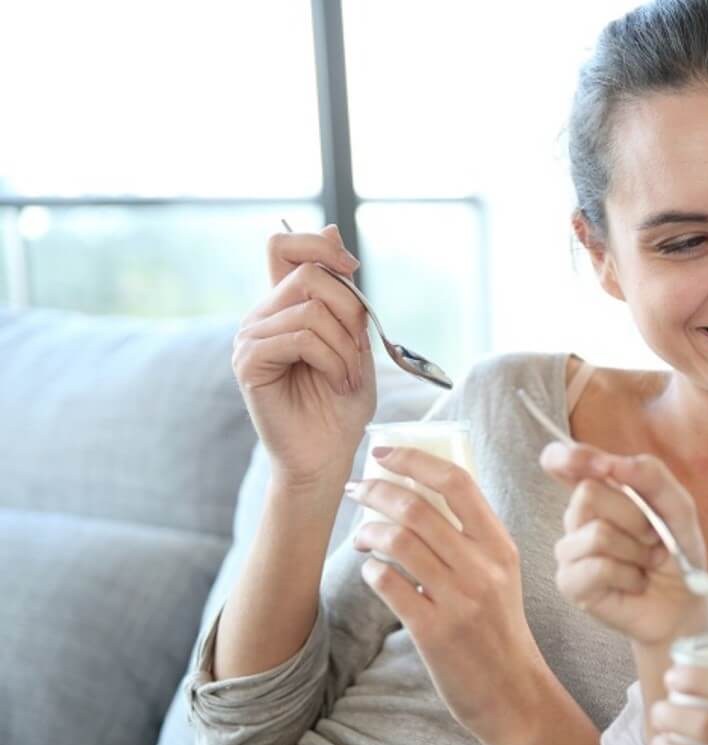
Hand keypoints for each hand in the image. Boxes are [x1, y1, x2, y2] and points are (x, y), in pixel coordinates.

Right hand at [233, 225, 375, 487]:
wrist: (326, 456)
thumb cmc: (341, 403)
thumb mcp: (355, 340)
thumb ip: (345, 293)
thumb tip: (333, 227)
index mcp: (284, 306)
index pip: (283, 245)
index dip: (319, 245)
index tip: (352, 270)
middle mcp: (261, 315)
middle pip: (309, 275)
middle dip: (351, 310)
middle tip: (360, 352)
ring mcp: (250, 338)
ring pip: (312, 310)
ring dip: (347, 347)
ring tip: (349, 377)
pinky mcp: (249, 363)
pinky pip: (301, 338)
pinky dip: (333, 361)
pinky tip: (338, 383)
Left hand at [345, 446, 550, 744]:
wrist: (512, 693)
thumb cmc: (499, 629)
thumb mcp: (502, 575)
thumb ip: (472, 537)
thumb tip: (422, 492)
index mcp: (501, 546)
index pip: (458, 482)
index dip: (415, 459)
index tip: (384, 452)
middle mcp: (483, 568)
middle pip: (417, 508)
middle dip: (376, 491)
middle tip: (356, 490)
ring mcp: (459, 600)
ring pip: (398, 542)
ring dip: (367, 531)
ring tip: (360, 537)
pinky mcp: (434, 631)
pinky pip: (388, 585)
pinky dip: (371, 571)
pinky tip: (372, 572)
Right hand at [541, 441, 707, 644]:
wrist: (683, 605)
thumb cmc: (677, 555)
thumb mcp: (678, 508)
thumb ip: (652, 476)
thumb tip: (615, 462)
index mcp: (601, 491)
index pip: (562, 461)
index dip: (566, 456)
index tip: (590, 464)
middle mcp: (579, 517)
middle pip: (589, 492)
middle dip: (634, 517)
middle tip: (652, 539)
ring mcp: (570, 550)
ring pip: (598, 533)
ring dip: (636, 551)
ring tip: (646, 563)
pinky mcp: (570, 582)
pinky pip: (598, 567)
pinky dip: (629, 576)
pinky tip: (635, 583)